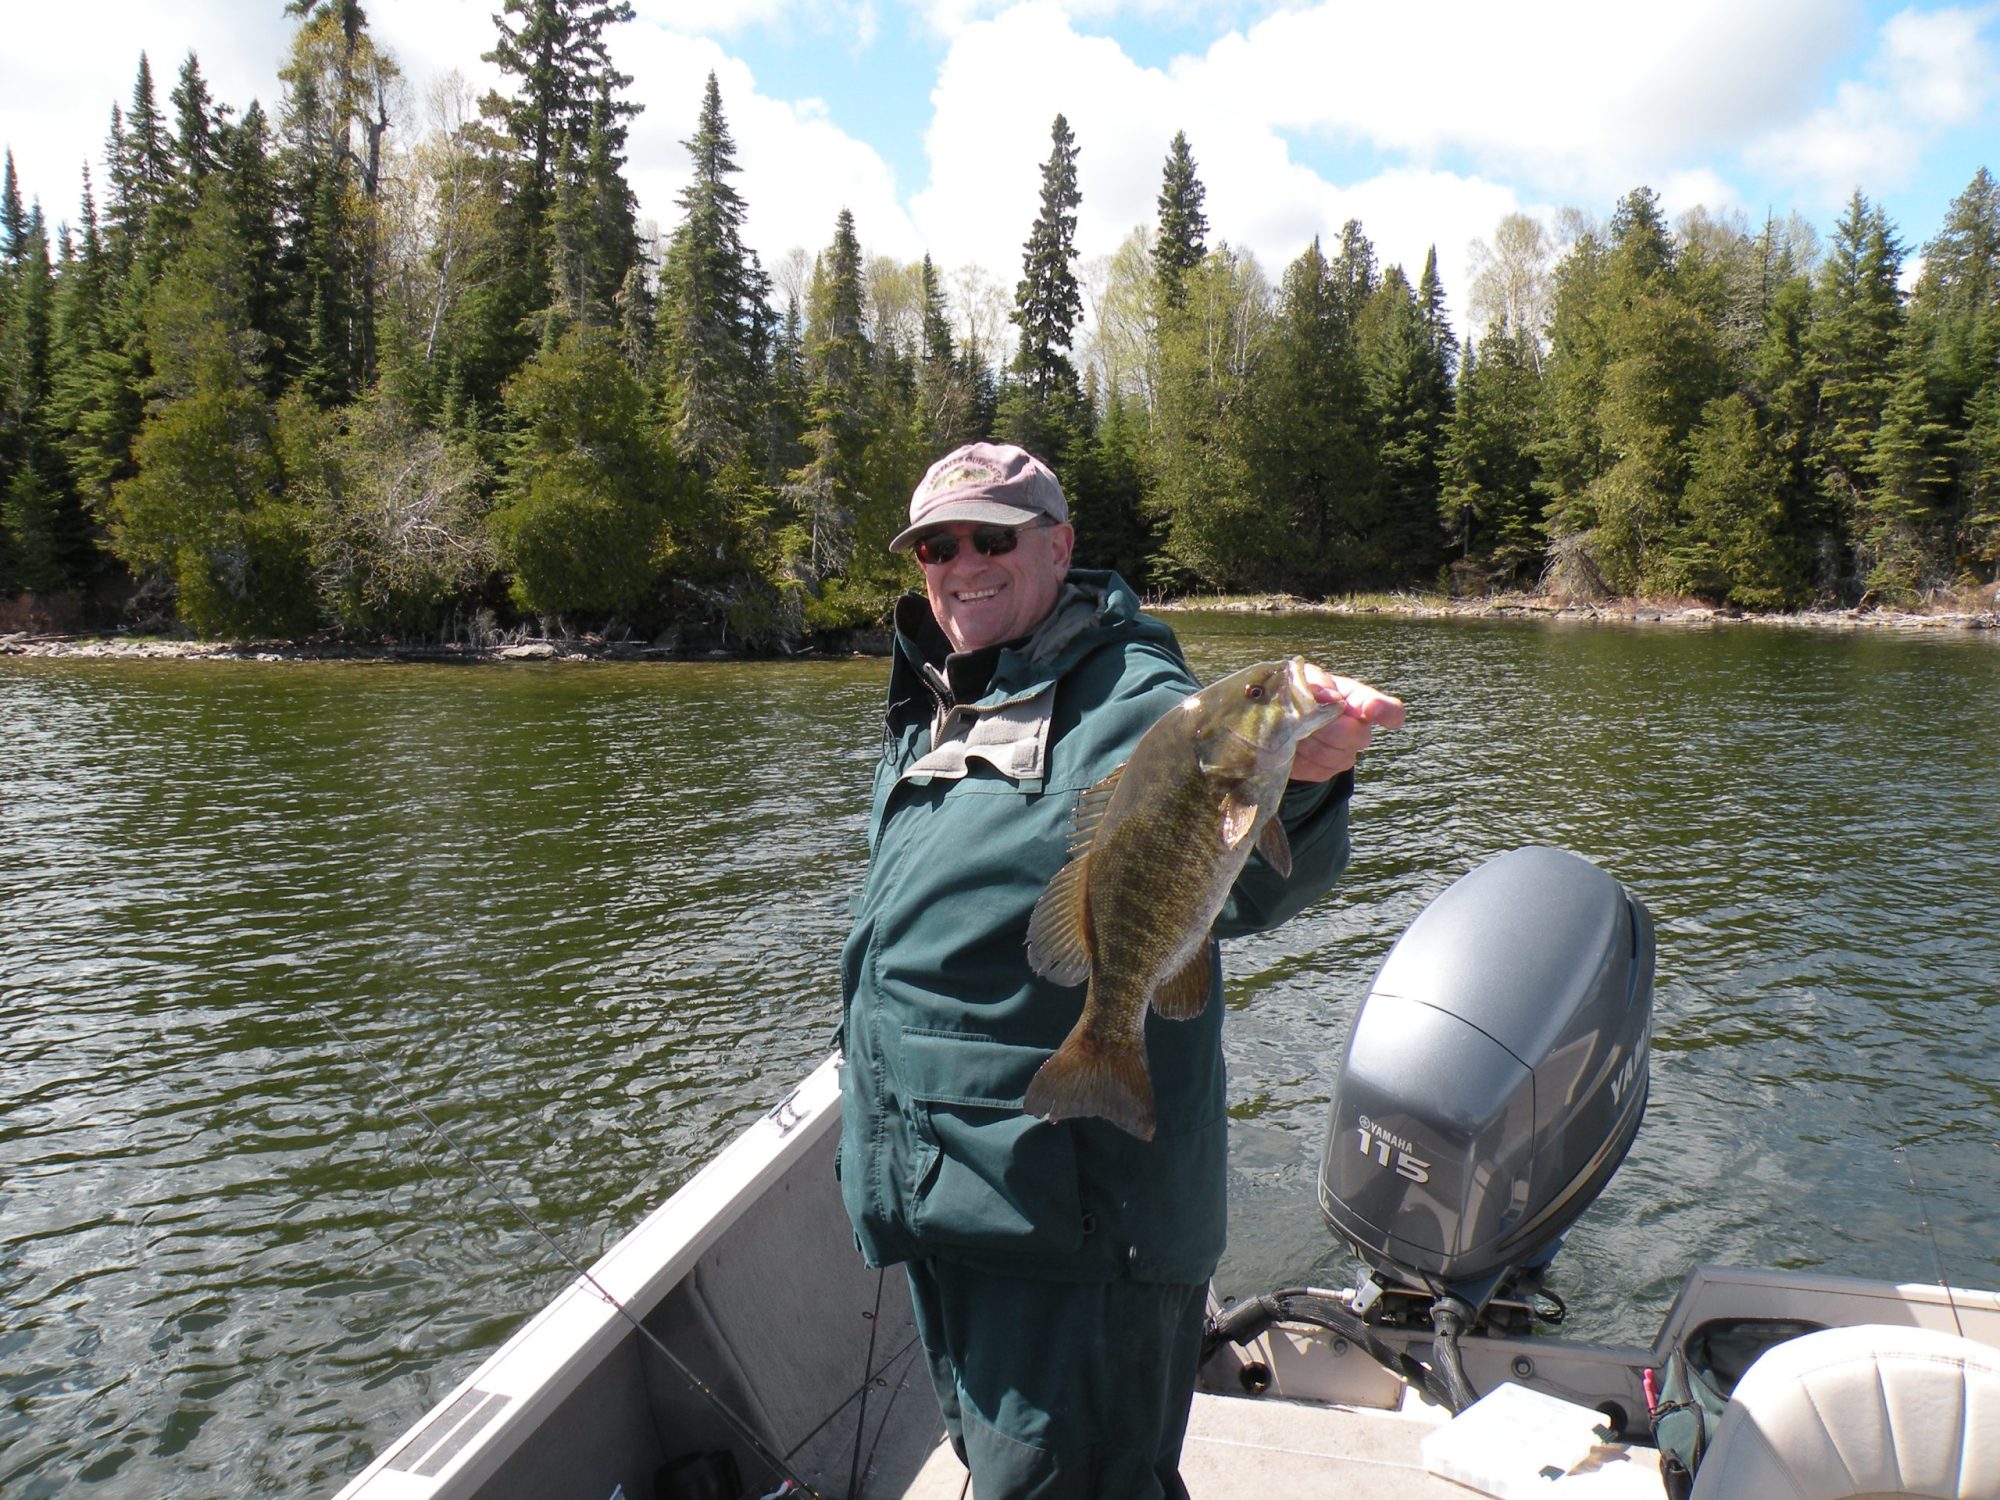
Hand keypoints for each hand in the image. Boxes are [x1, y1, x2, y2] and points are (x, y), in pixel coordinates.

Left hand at [1290, 665, 1404, 782]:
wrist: (1278, 718)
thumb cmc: (1298, 691)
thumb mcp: (1304, 678)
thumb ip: (1317, 681)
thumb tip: (1331, 697)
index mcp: (1358, 700)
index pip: (1390, 710)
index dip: (1385, 711)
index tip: (1371, 709)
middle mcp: (1358, 728)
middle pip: (1356, 735)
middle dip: (1328, 725)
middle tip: (1305, 715)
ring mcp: (1344, 753)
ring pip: (1332, 754)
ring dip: (1308, 739)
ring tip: (1293, 726)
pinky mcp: (1323, 771)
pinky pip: (1315, 769)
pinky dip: (1298, 756)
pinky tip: (1292, 743)